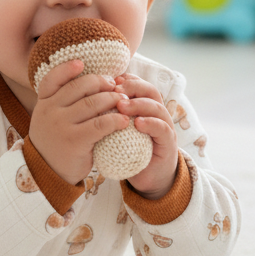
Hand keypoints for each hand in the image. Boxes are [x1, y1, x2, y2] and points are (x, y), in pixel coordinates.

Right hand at [28, 59, 128, 184]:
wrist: (47, 173)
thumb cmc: (56, 142)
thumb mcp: (50, 119)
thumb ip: (62, 102)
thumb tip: (90, 82)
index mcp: (43, 103)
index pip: (52, 79)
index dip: (67, 69)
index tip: (81, 63)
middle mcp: (50, 111)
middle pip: (80, 87)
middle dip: (101, 83)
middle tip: (115, 86)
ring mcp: (61, 125)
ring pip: (93, 103)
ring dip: (113, 99)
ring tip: (124, 101)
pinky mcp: (75, 141)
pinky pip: (100, 124)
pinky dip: (116, 120)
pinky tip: (124, 120)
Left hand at [112, 74, 178, 199]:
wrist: (148, 176)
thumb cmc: (128, 150)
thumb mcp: (116, 130)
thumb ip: (110, 115)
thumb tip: (86, 101)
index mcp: (144, 107)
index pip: (139, 85)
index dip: (127, 80)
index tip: (112, 79)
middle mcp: (157, 113)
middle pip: (150, 91)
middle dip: (133, 87)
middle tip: (116, 89)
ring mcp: (164, 127)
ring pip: (157, 107)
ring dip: (139, 104)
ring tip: (122, 105)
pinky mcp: (168, 143)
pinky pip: (162, 129)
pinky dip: (151, 124)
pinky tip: (138, 123)